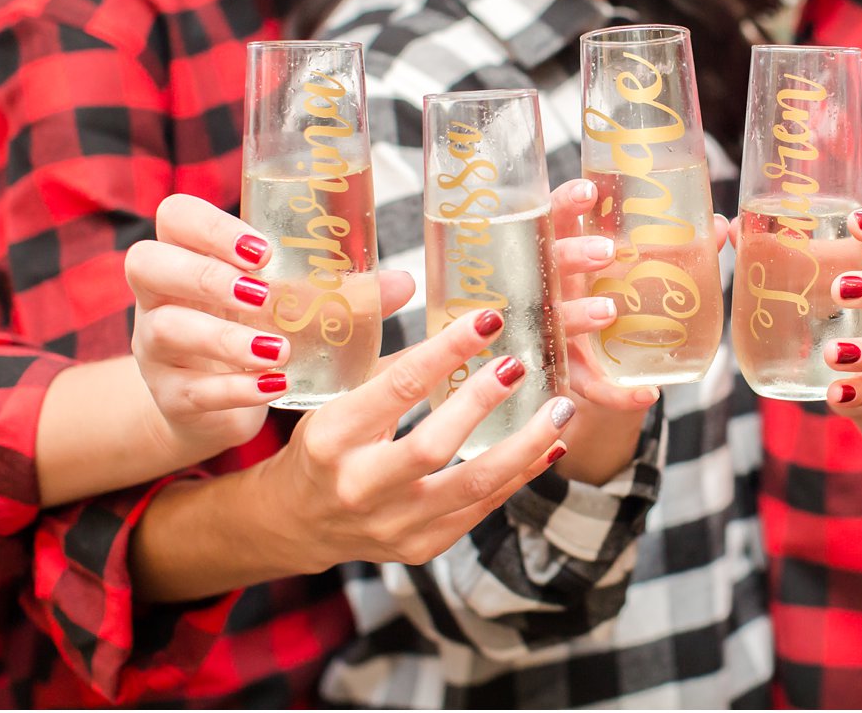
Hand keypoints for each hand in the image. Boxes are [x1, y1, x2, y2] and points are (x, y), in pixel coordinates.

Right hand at [125, 194, 414, 465]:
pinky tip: (273, 387)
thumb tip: (402, 282)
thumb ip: (338, 291)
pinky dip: (234, 388)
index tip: (263, 250)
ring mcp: (156, 348)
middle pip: (148, 264)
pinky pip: (190, 389)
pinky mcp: (170, 395)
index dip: (209, 225)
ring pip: (165, 329)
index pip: (175, 217)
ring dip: (226, 339)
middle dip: (208, 276)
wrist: (212, 405)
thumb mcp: (287, 305)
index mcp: (189, 255)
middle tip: (264, 296)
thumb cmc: (252, 331)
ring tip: (279, 349)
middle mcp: (160, 296)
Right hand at [251, 306, 573, 569]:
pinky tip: (551, 447)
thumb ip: (390, 363)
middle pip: (433, 447)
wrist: (300, 522)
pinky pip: (482, 508)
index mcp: (332, 438)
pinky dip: (521, 475)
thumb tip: (446, 312)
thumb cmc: (324, 447)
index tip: (487, 321)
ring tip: (561, 411)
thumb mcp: (337, 399)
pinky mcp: (421, 547)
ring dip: (525, 447)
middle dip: (481, 403)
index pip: (396, 388)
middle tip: (520, 364)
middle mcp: (359, 487)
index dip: (446, 352)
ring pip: (472, 487)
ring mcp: (393, 525)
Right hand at [549, 177, 658, 413]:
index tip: (590, 191)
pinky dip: (617, 392)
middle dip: (573, 255)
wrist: (595, 373)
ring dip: (580, 315)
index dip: (567, 203)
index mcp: (565, 256)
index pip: (556, 220)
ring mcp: (556, 334)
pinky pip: (589, 386)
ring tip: (610, 310)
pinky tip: (647, 393)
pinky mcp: (570, 377)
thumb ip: (673, 249)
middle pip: (548, 266)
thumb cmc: (608, 300)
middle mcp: (553, 290)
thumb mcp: (632, 273)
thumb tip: (718, 225)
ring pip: (557, 323)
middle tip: (607, 251)